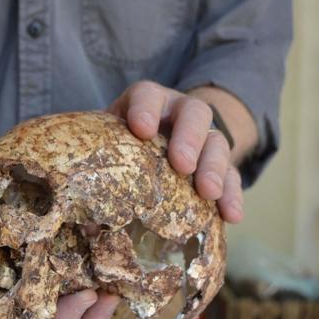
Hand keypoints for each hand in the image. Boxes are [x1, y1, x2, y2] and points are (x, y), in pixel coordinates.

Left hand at [108, 81, 251, 223]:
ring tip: (209, 193)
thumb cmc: (120, 147)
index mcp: (147, 102)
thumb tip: (85, 223)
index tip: (142, 130)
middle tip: (182, 165)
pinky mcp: (218, 164)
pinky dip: (232, 195)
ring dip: (214, 168)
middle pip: (193, 113)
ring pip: (218, 142)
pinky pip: (232, 175)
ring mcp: (203, 137)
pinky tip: (231, 215)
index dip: (145, 109)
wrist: (149, 142)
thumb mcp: (108, 148)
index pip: (147, 95)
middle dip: (189, 138)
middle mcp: (179, 113)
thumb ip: (96, 176)